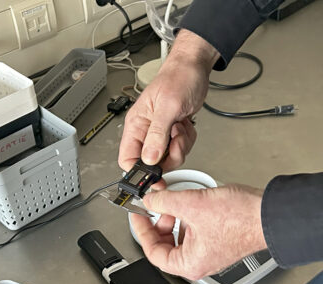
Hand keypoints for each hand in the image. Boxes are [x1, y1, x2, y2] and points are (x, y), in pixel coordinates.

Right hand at [118, 30, 218, 171]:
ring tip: (181, 127)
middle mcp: (146, 131)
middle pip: (151, 163)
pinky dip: (187, 140)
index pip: (128, 158)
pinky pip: (180, 149)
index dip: (139, 172)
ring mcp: (160, 133)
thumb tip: (149, 159)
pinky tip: (185, 125)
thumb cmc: (178, 78)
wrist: (194, 68)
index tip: (154, 177)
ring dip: (180, 147)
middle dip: (168, 156)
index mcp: (136, 124)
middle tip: (176, 141)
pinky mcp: (173, 133)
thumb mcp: (168, 107)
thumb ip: (157, 134)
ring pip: (168, 158)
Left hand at [130, 185, 269, 279]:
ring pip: (180, 237)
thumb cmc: (241, 219)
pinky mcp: (219, 240)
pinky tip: (194, 204)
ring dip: (175, 219)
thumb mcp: (192, 205)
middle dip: (160, 224)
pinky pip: (194, 231)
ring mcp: (210, 252)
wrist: (270, 213)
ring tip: (178, 202)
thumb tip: (149, 199)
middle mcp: (199, 262)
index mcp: (189, 264)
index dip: (142, 231)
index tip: (138, 215)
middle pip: (165, 246)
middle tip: (158, 206)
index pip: (153, 253)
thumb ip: (164, 202)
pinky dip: (189, 217)